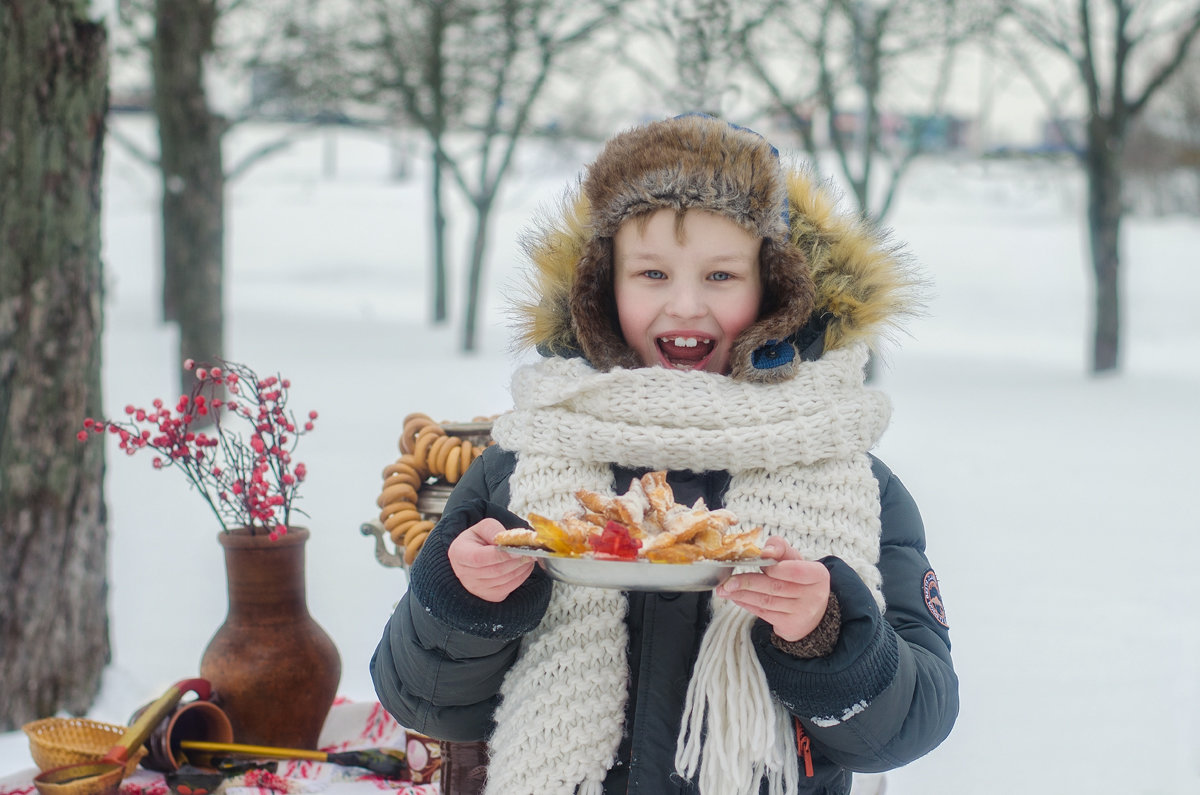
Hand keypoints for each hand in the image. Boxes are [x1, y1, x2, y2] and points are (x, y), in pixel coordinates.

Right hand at [448, 518, 535, 601]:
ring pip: (504, 580)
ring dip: (521, 569)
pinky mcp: (489, 595)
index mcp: (459, 554)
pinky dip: (521, 577)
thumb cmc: (478, 540)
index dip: (500, 555)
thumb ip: (493, 530)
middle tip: (530, 552)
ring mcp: (476, 588)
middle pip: (495, 571)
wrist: (472, 555)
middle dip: (516, 561)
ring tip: (529, 557)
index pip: (480, 558)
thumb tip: (505, 540)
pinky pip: (508, 588)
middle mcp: (464, 574)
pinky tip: (525, 566)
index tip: (517, 550)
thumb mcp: (482, 528)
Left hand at [713, 536, 830, 641]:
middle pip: (775, 587)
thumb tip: (765, 550)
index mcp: (817, 575)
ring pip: (766, 601)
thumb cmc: (799, 579)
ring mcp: (803, 614)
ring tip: (725, 590)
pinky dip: (747, 604)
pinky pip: (764, 614)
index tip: (756, 561)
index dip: (773, 567)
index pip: (794, 570)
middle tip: (727, 581)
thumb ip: (780, 548)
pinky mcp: (791, 626)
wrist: (813, 610)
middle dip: (747, 582)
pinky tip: (736, 598)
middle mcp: (814, 596)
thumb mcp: (794, 560)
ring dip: (742, 595)